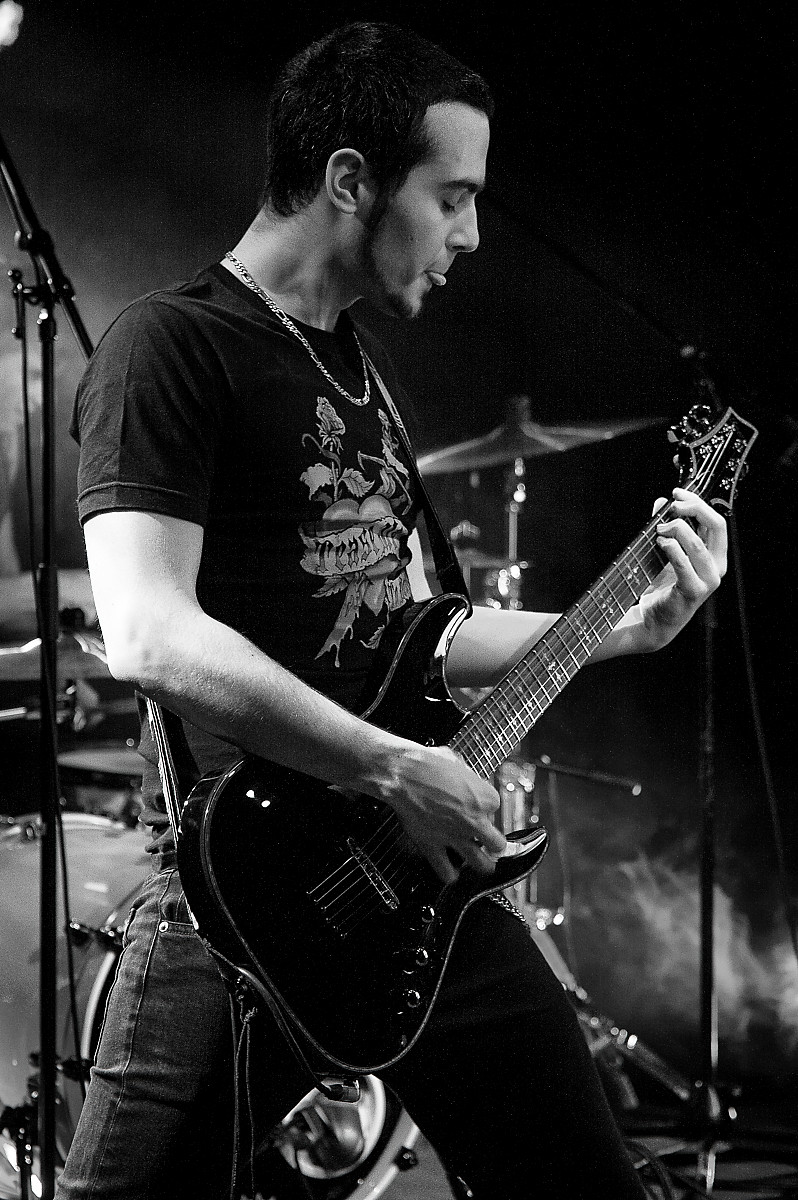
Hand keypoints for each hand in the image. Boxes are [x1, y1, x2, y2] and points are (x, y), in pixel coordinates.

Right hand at [374, 744, 506, 883]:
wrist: (403, 774)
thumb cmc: (427, 763)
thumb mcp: (458, 762)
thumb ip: (468, 777)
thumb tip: (465, 779)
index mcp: (486, 798)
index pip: (495, 808)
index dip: (485, 808)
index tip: (477, 806)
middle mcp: (475, 821)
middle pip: (498, 844)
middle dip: (494, 844)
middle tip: (489, 842)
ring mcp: (456, 837)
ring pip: (481, 864)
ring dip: (482, 865)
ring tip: (480, 863)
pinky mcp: (434, 846)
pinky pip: (447, 872)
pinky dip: (450, 874)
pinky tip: (450, 871)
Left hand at [640, 487, 727, 646]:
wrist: (655, 618)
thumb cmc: (663, 584)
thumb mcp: (665, 551)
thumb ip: (666, 526)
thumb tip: (662, 501)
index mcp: (715, 554)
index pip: (716, 521)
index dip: (698, 503)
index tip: (677, 494)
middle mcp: (717, 566)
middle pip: (716, 526)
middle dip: (694, 509)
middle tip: (672, 506)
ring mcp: (708, 579)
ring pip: (697, 543)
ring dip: (676, 530)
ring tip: (659, 530)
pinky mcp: (694, 591)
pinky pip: (684, 563)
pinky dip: (671, 548)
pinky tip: (661, 542)